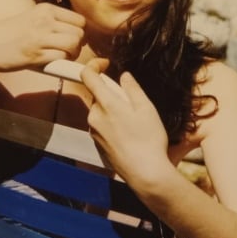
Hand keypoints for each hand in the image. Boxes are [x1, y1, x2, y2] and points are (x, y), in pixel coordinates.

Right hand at [0, 3, 84, 69]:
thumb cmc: (8, 32)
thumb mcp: (32, 18)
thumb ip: (51, 22)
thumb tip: (76, 33)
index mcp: (45, 9)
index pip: (80, 20)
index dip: (79, 32)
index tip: (71, 40)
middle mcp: (44, 20)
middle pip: (80, 33)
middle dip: (78, 45)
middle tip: (67, 51)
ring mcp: (39, 37)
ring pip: (74, 44)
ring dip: (71, 55)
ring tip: (61, 57)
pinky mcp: (34, 54)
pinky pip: (61, 58)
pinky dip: (60, 62)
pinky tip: (51, 62)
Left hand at [80, 63, 172, 190]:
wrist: (144, 173)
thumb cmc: (149, 140)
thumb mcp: (146, 108)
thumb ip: (132, 89)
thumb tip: (124, 76)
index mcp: (106, 104)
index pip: (87, 76)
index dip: (94, 65)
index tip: (106, 65)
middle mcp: (95, 116)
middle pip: (98, 95)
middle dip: (112, 94)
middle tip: (133, 103)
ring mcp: (94, 132)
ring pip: (101, 111)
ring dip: (114, 110)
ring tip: (135, 123)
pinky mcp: (97, 144)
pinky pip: (102, 126)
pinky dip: (113, 124)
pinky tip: (130, 135)